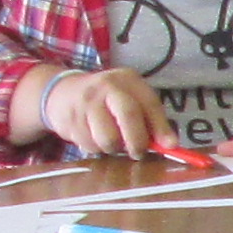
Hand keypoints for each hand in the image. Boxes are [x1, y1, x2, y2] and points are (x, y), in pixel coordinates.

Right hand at [39, 66, 171, 158]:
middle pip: (128, 116)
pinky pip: (90, 146)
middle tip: (138, 152)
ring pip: (108, 139)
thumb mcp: (131, 100)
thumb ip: (151, 120)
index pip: (150, 103)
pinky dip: (96, 148)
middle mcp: (107, 87)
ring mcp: (86, 102)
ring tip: (112, 140)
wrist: (61, 92)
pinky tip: (93, 136)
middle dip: (137, 141)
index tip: (171, 146)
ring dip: (114, 148)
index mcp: (128, 80)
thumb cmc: (107, 100)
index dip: (161, 127)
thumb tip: (171, 146)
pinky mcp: (70, 120)